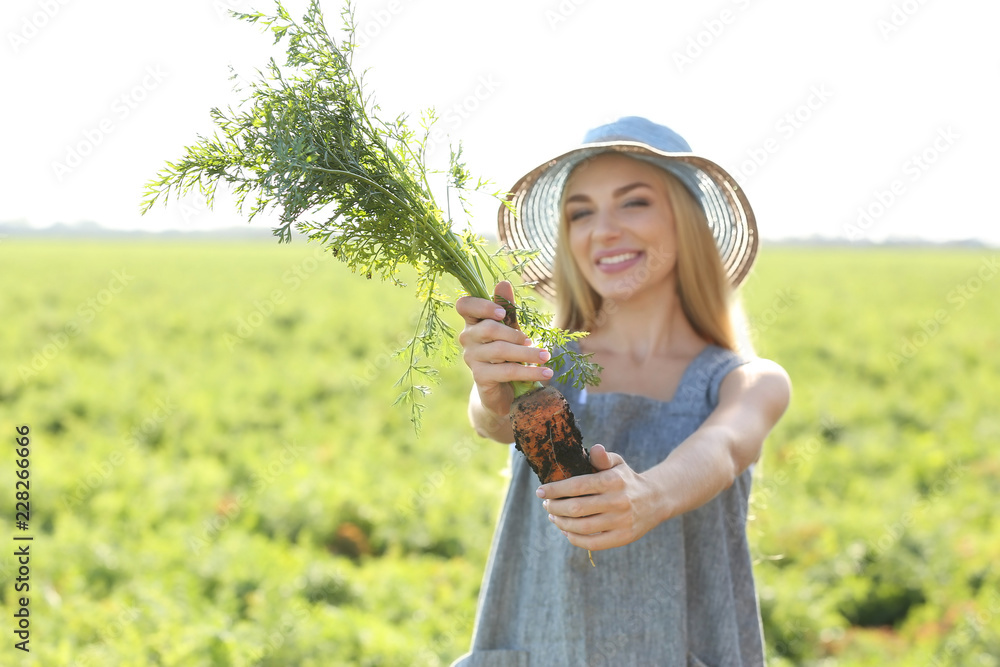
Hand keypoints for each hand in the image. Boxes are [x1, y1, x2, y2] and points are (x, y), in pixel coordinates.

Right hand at [456, 281, 552, 416]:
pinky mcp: (480, 378)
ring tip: (545, 356)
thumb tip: (503, 283)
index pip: (464, 305)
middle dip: (514, 334)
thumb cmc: (506, 353)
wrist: (502, 389)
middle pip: (489, 329)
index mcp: (472, 322)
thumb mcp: (509, 328)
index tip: (502, 312)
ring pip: (501, 351)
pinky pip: (507, 371)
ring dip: (527, 353)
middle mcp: (467, 338)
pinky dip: (530, 372)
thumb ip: (506, 308)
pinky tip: (546, 373)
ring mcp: (472, 358)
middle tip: (532, 340)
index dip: (481, 306)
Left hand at [537, 445, 661, 550]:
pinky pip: (592, 543)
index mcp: (613, 481)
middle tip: (546, 505)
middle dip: (555, 507)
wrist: (655, 500)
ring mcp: (621, 521)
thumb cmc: (627, 479)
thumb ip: (602, 457)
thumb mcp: (617, 463)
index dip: (555, 489)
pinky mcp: (623, 538)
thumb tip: (594, 448)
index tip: (540, 491)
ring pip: (581, 527)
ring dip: (561, 523)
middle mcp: (618, 501)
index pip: (577, 486)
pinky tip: (566, 531)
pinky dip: (574, 538)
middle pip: (576, 508)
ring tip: (553, 517)